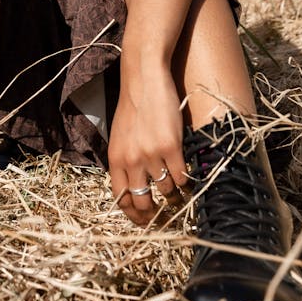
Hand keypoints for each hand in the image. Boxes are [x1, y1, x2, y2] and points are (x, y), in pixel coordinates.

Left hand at [107, 65, 188, 225]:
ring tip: (178, 193)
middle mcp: (131, 160)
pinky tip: (186, 176)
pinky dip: (185, 180)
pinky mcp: (171, 146)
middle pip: (142, 201)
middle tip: (163, 216)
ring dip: (173, 195)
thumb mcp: (120, 137)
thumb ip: (124, 161)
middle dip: (153, 214)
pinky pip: (181, 175)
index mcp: (115, 159)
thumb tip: (133, 187)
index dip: (132, 215)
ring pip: (165, 190)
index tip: (143, 221)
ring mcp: (151, 154)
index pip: (120, 198)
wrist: (144, 79)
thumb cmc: (133, 106)